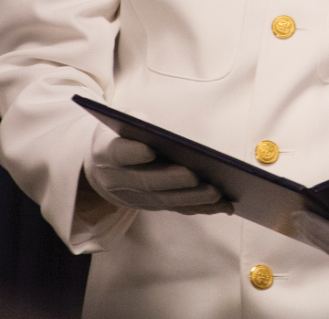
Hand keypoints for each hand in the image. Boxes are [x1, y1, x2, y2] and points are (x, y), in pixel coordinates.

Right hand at [83, 122, 231, 214]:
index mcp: (107, 153)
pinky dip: (202, 208)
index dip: (132, 154)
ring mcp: (136, 198)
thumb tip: (155, 128)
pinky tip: (224, 204)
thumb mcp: (121, 121)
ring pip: (165, 200)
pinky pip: (179, 208)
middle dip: (172, 181)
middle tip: (195, 176)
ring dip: (192, 198)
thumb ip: (136, 122)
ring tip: (218, 192)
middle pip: (146, 183)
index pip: (118, 154)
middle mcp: (119, 181)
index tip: (149, 150)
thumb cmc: (122, 136)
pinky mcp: (154, 206)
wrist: (103, 168)